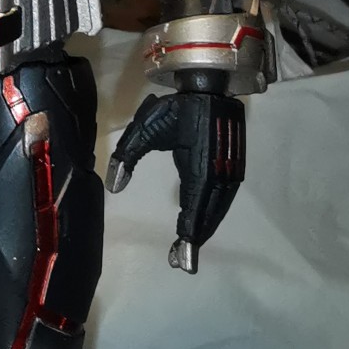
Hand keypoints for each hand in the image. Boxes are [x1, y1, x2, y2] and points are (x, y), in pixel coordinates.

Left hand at [106, 87, 245, 273]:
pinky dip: (213, 214)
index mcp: (198, 168)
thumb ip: (127, 156)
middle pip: (208, 216)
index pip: (192, 210)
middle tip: (181, 262)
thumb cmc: (176, 108)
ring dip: (205, 228)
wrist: (210, 86)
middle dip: (195, 239)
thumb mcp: (145, 128)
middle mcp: (218, 174)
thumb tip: (115, 187)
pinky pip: (223, 198)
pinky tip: (203, 221)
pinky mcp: (233, 166)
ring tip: (189, 247)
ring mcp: (229, 171)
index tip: (181, 260)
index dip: (187, 236)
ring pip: (218, 209)